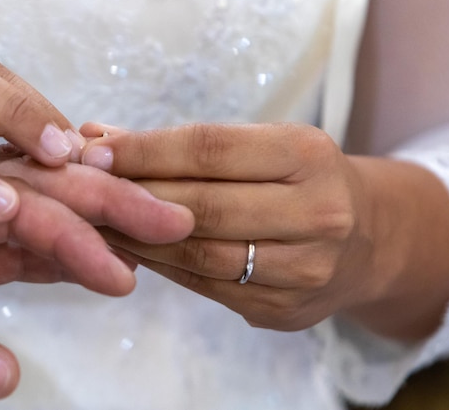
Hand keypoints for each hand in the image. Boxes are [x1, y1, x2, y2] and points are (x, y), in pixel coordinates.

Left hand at [0, 149, 193, 398]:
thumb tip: (0, 374)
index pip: (19, 209)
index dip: (74, 240)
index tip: (122, 275)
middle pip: (44, 187)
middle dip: (110, 203)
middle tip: (172, 219)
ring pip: (42, 208)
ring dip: (96, 221)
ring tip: (148, 234)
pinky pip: (23, 241)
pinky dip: (64, 251)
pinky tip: (99, 260)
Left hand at [80, 122, 448, 338]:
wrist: (367, 240)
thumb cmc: (299, 181)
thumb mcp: (260, 146)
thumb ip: (183, 145)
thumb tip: (96, 138)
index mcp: (308, 156)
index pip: (210, 148)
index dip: (146, 150)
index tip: (94, 151)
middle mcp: (317, 213)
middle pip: (202, 207)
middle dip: (133, 197)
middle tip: (82, 189)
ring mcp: (305, 270)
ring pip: (200, 255)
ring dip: (138, 238)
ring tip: (95, 222)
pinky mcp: (286, 310)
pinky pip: (207, 287)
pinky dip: (162, 267)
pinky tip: (132, 251)